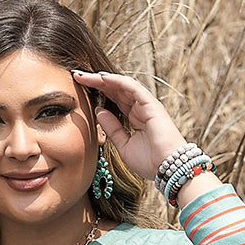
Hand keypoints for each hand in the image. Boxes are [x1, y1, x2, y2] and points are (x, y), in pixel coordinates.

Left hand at [73, 70, 187, 179]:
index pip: (114, 100)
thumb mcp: (123, 146)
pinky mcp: (151, 104)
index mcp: (135, 117)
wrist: (168, 169)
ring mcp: (146, 104)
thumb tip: (98, 111)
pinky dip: (117, 81)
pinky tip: (102, 78)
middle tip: (77, 76)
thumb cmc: (150, 162)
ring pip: (122, 85)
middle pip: (115, 90)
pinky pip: (132, 87)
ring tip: (85, 75)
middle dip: (96, 82)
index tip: (80, 89)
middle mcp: (140, 108)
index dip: (98, 93)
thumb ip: (112, 128)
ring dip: (103, 79)